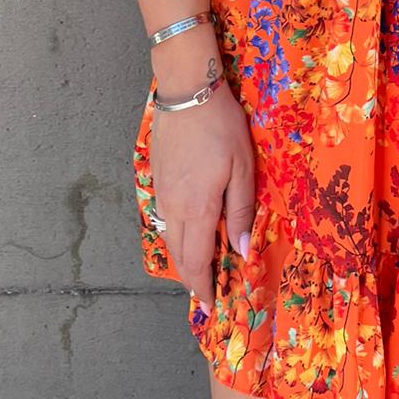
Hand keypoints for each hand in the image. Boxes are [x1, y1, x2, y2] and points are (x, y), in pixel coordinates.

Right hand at [150, 76, 256, 314]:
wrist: (186, 92)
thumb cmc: (221, 127)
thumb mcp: (242, 167)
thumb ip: (241, 210)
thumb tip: (242, 251)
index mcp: (197, 208)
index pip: (196, 261)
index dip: (203, 287)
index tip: (211, 306)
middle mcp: (173, 207)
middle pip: (179, 255)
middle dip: (192, 279)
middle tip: (207, 293)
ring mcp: (161, 193)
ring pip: (169, 238)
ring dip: (183, 258)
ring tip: (199, 269)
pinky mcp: (156, 179)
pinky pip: (164, 219)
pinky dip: (176, 236)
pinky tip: (187, 233)